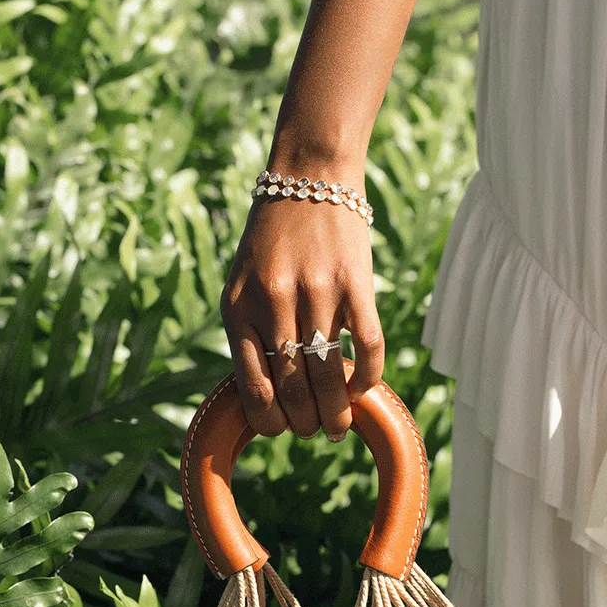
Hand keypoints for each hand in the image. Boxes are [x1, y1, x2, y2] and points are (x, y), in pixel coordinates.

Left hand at [220, 184, 383, 440]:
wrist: (309, 176)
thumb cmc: (272, 238)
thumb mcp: (242, 282)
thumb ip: (249, 331)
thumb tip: (266, 394)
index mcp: (239, 307)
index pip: (254, 386)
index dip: (270, 421)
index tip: (281, 429)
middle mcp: (275, 302)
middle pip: (293, 388)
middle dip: (305, 423)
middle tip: (315, 431)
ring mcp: (317, 293)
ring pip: (328, 375)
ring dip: (336, 411)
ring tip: (339, 425)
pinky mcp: (355, 284)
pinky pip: (367, 346)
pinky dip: (367, 377)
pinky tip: (363, 389)